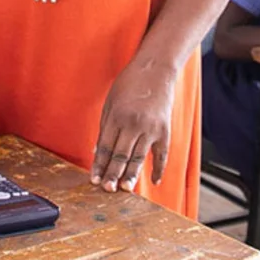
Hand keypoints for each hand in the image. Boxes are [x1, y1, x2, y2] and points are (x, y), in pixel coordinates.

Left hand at [90, 63, 173, 192]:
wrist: (156, 70)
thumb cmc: (130, 84)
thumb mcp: (110, 102)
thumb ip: (105, 127)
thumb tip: (96, 151)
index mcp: (117, 117)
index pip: (105, 147)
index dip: (99, 164)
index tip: (94, 179)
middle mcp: (134, 124)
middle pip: (121, 155)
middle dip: (112, 174)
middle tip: (107, 190)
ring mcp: (151, 128)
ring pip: (139, 157)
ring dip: (131, 175)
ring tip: (125, 189)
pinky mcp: (166, 130)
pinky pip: (162, 154)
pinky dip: (159, 168)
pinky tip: (155, 181)